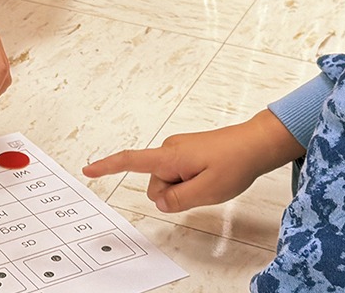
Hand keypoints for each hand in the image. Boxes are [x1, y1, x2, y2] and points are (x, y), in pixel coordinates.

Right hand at [82, 111, 304, 213]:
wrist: (256, 144)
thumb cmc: (235, 162)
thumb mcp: (206, 191)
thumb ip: (177, 200)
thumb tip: (160, 201)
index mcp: (169, 156)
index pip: (130, 161)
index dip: (107, 167)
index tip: (88, 170)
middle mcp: (169, 149)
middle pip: (155, 184)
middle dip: (173, 194)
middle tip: (202, 188)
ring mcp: (179, 150)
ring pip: (169, 182)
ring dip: (184, 188)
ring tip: (210, 180)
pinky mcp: (188, 152)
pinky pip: (179, 174)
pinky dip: (190, 182)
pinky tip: (210, 177)